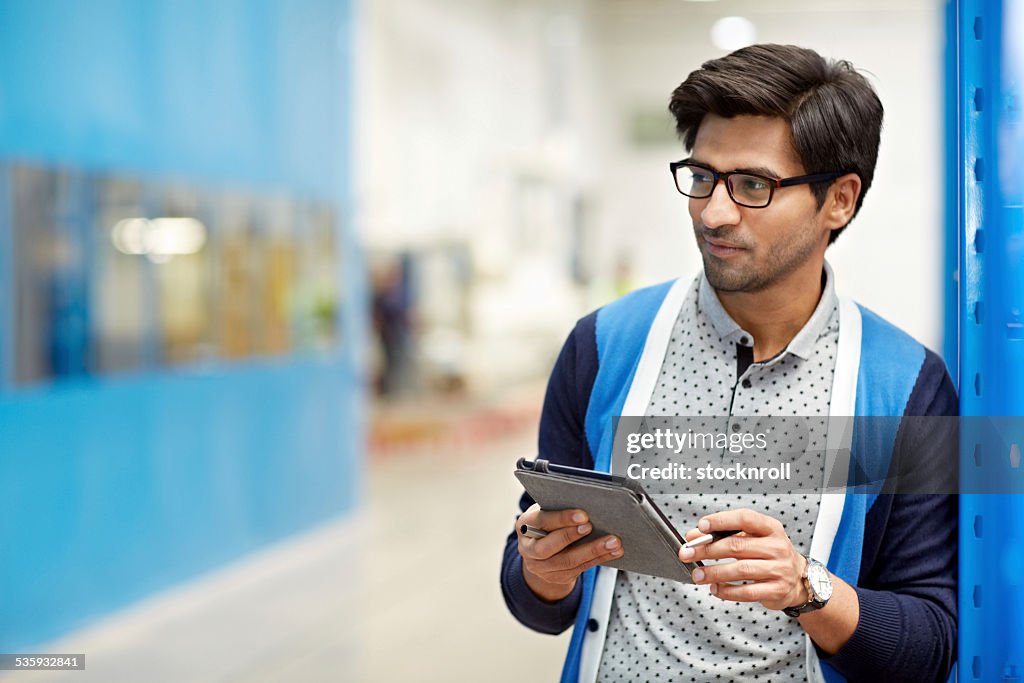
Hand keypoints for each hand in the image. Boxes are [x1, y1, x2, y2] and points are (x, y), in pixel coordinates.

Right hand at [516, 503, 622, 601]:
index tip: (582, 515)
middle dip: (572, 536)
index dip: (561, 519)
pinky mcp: (557, 577)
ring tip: (613, 541)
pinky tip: (613, 551)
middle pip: (549, 547)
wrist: (540, 552)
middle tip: (592, 527)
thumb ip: (557, 508)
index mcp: (524, 526)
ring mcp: (541, 567)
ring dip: (593, 550)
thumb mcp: (546, 512)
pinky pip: (580, 569)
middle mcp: (528, 549)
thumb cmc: (547, 523)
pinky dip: (599, 559)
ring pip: (568, 561)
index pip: (541, 521)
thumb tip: (587, 500)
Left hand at [677, 508, 808, 610]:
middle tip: (687, 554)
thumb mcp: (752, 538)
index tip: (701, 526)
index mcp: (771, 528)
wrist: (799, 579)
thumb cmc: (768, 554)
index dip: (721, 521)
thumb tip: (693, 537)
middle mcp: (777, 547)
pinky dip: (727, 591)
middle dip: (707, 550)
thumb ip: (724, 534)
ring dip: (714, 572)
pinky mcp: (777, 590)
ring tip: (697, 574)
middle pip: (737, 546)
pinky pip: (747, 592)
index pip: (745, 518)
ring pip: (740, 570)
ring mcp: (779, 569)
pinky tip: (714, 589)